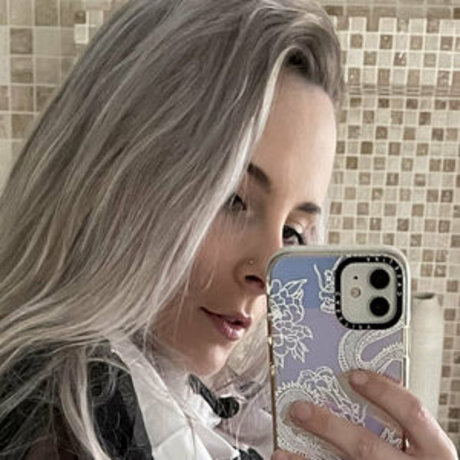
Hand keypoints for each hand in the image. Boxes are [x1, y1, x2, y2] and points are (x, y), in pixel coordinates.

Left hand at [271, 370, 457, 459]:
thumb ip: (403, 420)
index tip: (354, 375)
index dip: (382, 391)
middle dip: (329, 427)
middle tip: (300, 409)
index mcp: (433, 451)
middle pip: (366, 447)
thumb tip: (368, 382)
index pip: (411, 413)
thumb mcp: (425, 445)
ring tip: (282, 451)